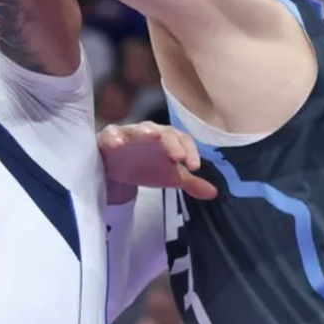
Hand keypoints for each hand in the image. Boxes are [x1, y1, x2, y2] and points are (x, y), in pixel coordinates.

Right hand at [98, 122, 218, 202]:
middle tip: (178, 158)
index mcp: (168, 139)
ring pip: (138, 129)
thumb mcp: (169, 176)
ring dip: (145, 132)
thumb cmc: (146, 166)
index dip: (190, 151)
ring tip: (152, 136)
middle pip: (163, 132)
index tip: (195, 168)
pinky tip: (119, 144)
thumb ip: (190, 183)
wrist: (117, 168)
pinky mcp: (109, 137)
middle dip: (171, 143)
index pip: (182, 140)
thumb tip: (214, 193)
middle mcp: (150, 132)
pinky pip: (112, 135)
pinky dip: (115, 138)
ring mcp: (129, 133)